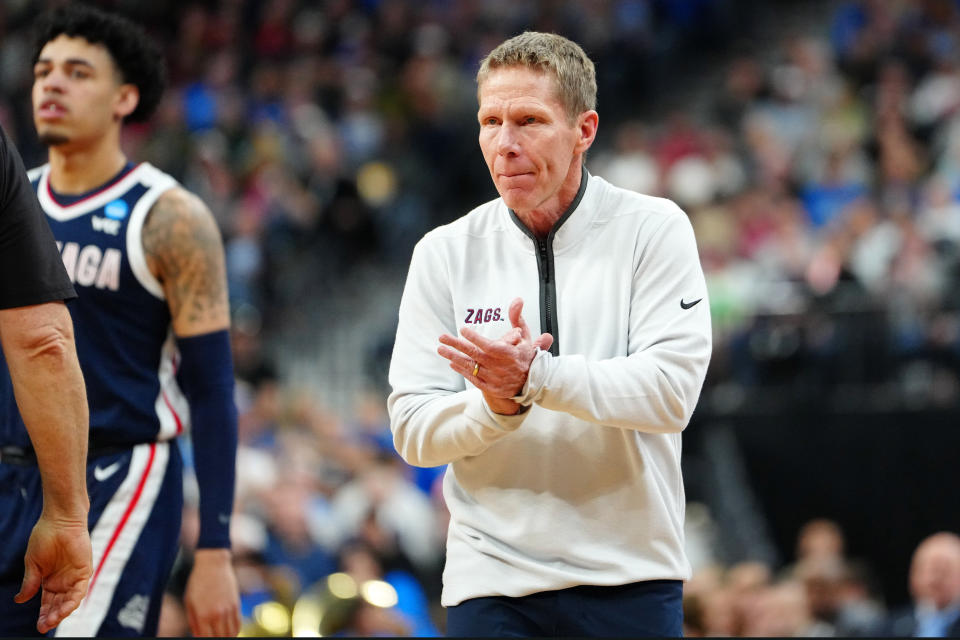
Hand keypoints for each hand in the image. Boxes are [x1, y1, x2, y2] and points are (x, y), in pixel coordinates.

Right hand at [15, 513, 91, 632]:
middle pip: (58, 605)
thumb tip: (20, 601)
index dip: (43, 615)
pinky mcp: (84, 571)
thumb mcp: (33, 564)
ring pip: (69, 601)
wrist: (60, 521)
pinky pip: (80, 590)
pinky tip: (65, 609)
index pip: (47, 603)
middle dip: (51, 617)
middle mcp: (62, 581)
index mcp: (49, 580)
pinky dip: (73, 601)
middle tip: (44, 627)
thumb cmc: (45, 537)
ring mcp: (74, 577)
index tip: (38, 626)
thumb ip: (30, 582)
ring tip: (52, 621)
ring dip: (62, 612)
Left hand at [184, 548, 240, 636]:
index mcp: (203, 615)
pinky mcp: (236, 604)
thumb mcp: (189, 602)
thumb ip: (193, 622)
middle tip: (211, 636)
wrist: (213, 563)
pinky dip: (234, 631)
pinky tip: (228, 631)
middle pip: (220, 638)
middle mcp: (218, 614)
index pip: (207, 639)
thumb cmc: (197, 582)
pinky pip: (238, 624)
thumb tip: (198, 636)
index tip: (202, 639)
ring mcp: (229, 609)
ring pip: (232, 634)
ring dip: (226, 637)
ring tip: (219, 635)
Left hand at [438, 298, 552, 413]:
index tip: (463, 329)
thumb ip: (517, 318)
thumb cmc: (525, 355)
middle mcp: (499, 367)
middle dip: (456, 345)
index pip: (489, 345)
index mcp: (509, 353)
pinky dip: (462, 370)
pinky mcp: (490, 387)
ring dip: (454, 357)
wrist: (531, 382)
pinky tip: (452, 362)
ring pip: (470, 367)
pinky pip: (473, 378)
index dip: (475, 338)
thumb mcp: (525, 336)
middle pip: (474, 355)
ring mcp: (494, 378)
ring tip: (441, 349)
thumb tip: (517, 300)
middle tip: (442, 337)